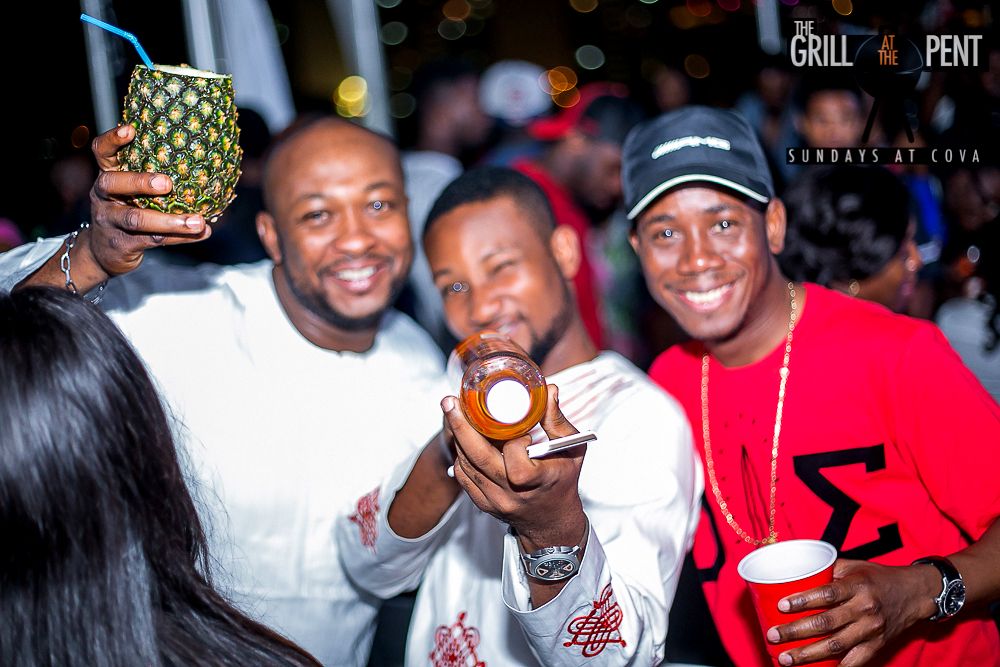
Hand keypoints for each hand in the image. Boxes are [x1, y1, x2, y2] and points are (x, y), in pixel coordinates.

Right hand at [86, 125, 210, 276]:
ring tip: (198, 222)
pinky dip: (180, 238)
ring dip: (171, 221)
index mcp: (108, 175)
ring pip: (137, 219)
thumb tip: (208, 170)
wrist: (104, 253)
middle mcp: (103, 196)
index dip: (112, 139)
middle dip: (140, 182)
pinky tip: (201, 233)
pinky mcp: (122, 244)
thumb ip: (156, 180)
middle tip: (167, 183)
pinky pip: (153, 240)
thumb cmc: (127, 211)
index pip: (101, 151)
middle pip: (112, 183)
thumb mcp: (133, 192)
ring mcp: (109, 221)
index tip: (131, 129)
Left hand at [445, 384, 586, 549]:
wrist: (551, 521)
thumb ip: (557, 421)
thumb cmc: (563, 481)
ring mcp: (494, 501)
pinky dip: (462, 456)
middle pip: (478, 459)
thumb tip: (547, 390)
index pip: (516, 461)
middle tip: (450, 402)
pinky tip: (462, 439)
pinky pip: (464, 477)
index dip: (516, 442)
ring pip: (467, 466)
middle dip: (461, 426)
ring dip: (458, 439)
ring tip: (454, 414)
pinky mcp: (483, 504)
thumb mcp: (572, 449)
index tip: (523, 432)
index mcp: (537, 482)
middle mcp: (512, 495)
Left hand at [766, 559, 938, 665]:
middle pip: (826, 623)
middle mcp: (865, 609)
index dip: (802, 600)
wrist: (914, 594)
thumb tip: (792, 571)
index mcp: (857, 586)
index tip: (781, 606)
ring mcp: (871, 631)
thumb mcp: (853, 566)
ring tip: (785, 659)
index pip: (826, 593)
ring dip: (808, 655)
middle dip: (796, 632)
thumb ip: (826, 570)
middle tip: (773, 636)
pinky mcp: (876, 646)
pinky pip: (854, 662)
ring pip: (836, 646)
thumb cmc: (876, 577)